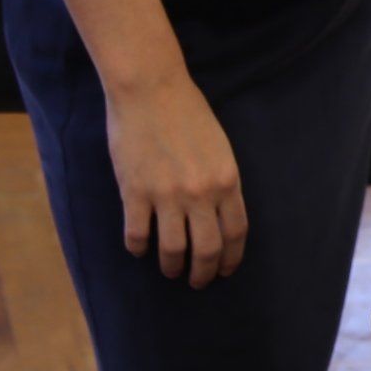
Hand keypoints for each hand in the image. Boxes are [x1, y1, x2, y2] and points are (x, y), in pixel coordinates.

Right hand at [106, 71, 246, 284]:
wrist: (150, 89)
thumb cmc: (187, 113)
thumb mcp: (220, 147)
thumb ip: (222, 182)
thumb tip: (219, 216)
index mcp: (227, 180)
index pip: (235, 233)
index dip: (231, 259)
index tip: (225, 271)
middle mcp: (200, 192)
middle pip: (207, 250)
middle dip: (203, 273)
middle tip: (197, 281)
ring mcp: (167, 195)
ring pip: (173, 250)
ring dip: (172, 267)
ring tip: (170, 270)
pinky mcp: (135, 193)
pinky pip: (138, 235)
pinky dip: (138, 248)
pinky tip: (139, 248)